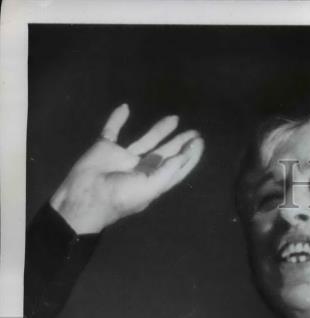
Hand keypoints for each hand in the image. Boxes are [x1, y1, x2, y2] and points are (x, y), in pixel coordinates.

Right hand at [50, 104, 203, 233]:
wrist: (87, 196)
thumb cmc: (122, 196)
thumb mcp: (151, 188)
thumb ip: (168, 171)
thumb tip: (184, 155)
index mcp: (154, 180)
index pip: (176, 167)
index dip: (189, 156)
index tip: (200, 143)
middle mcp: (142, 168)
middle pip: (166, 152)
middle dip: (180, 143)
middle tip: (195, 132)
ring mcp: (124, 157)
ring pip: (146, 140)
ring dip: (160, 129)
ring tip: (175, 118)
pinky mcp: (106, 148)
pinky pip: (112, 130)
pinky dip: (117, 119)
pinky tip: (125, 108)